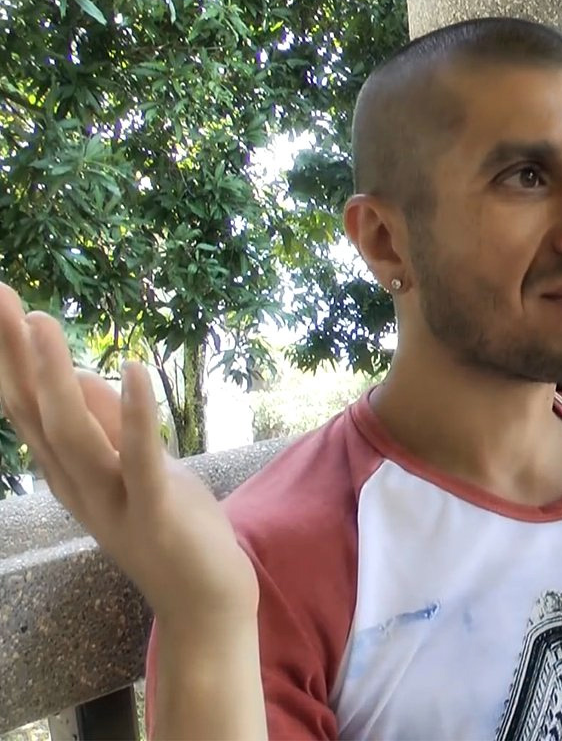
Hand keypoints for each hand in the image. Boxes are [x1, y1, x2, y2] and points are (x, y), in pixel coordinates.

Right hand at [0, 285, 257, 625]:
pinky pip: (141, 457)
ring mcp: (112, 499)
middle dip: (15, 355)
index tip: (0, 299)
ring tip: (43, 321)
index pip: (27, 406)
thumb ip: (105, 423)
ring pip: (74, 433)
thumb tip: (72, 374)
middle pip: (35, 412)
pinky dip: (136, 413)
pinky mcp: (156, 509)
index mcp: (69, 471)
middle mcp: (77, 483)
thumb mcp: (132, 465)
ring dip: (55, 376)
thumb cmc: (169, 524)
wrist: (204, 598)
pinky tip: (136, 369)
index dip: (9, 356)